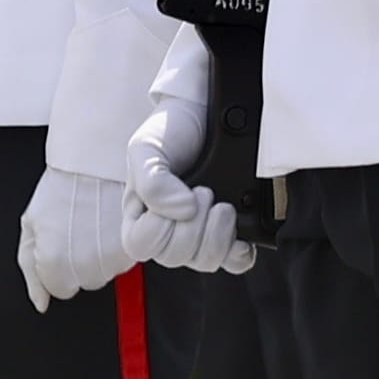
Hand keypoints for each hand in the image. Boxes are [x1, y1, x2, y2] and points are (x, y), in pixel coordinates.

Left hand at [18, 169, 136, 310]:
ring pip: (108, 272)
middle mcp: (87, 268)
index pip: (59, 289)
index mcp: (55, 264)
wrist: (98, 162)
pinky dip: (121, 244)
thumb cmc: (63, 188)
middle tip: (79, 228)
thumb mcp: (31, 224)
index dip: (57, 264)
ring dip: (102, 253)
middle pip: (85, 282)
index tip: (61, 242)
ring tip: (96, 221)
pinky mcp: (138, 249)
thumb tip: (40, 303)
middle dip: (81, 260)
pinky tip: (112, 221)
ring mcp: (114, 261)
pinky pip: (128, 259)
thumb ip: (30, 268)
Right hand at [122, 84, 255, 275]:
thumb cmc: (169, 132)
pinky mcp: (229, 235)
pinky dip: (239, 250)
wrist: (205, 116)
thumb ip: (152, 180)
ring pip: (205, 262)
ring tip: (222, 204)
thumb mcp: (147, 147)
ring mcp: (199, 236)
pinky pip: (236, 262)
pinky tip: (238, 229)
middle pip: (175, 257)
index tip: (178, 193)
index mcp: (139, 215)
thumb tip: (182, 210)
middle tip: (203, 190)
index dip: (159, 226)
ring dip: (216, 234)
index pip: (140, 245)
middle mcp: (167, 231)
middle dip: (193, 225)